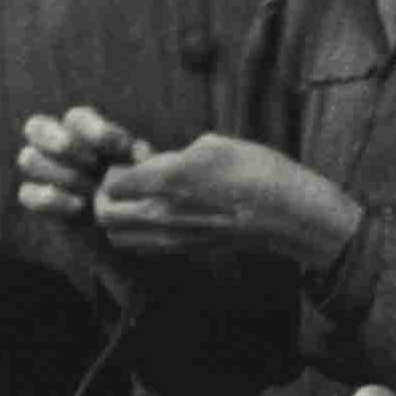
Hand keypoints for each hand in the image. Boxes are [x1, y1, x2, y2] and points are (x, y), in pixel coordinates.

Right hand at [16, 104, 150, 223]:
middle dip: (64, 144)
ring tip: (91, 189)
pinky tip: (79, 206)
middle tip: (93, 164)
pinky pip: (27, 193)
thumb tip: (139, 153)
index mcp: (83, 132)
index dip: (94, 129)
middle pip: (36, 127)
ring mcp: (44, 173)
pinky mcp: (38, 201)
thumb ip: (142, 161)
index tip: (120, 148)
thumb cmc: (138, 195)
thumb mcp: (147, 176)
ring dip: (61, 173)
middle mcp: (55, 146)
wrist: (128, 230)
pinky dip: (51, 198)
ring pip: (29, 159)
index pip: (75, 118)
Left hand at [95, 134, 361, 270]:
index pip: (111, 181)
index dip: (113, 168)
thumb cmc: (259, 172)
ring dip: (120, 218)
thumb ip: (174, 154)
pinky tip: (162, 213)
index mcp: (168, 179)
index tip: (128, 160)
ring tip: (138, 201)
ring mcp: (175, 237)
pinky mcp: (188, 250)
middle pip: (104, 216)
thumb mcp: (214, 145)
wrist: (290, 216)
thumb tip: (155, 162)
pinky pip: (145, 246)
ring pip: (120, 237)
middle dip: (105, 197)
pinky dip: (140, 231)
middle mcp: (164, 214)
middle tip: (122, 183)